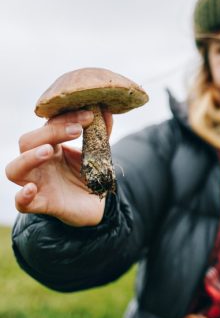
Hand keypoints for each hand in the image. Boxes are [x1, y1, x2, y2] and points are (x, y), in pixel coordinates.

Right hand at [5, 109, 112, 226]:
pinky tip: (31, 189)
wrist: (96, 205)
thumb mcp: (97, 154)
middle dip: (50, 132)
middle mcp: (38, 164)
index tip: (89, 115)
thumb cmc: (89, 176)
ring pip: (14, 169)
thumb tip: (107, 111)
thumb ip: (100, 135)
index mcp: (51, 147)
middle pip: (28, 141)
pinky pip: (22, 203)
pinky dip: (22, 196)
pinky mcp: (41, 205)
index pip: (49, 126)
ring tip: (48, 151)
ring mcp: (36, 183)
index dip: (67, 118)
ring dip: (29, 157)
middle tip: (76, 130)